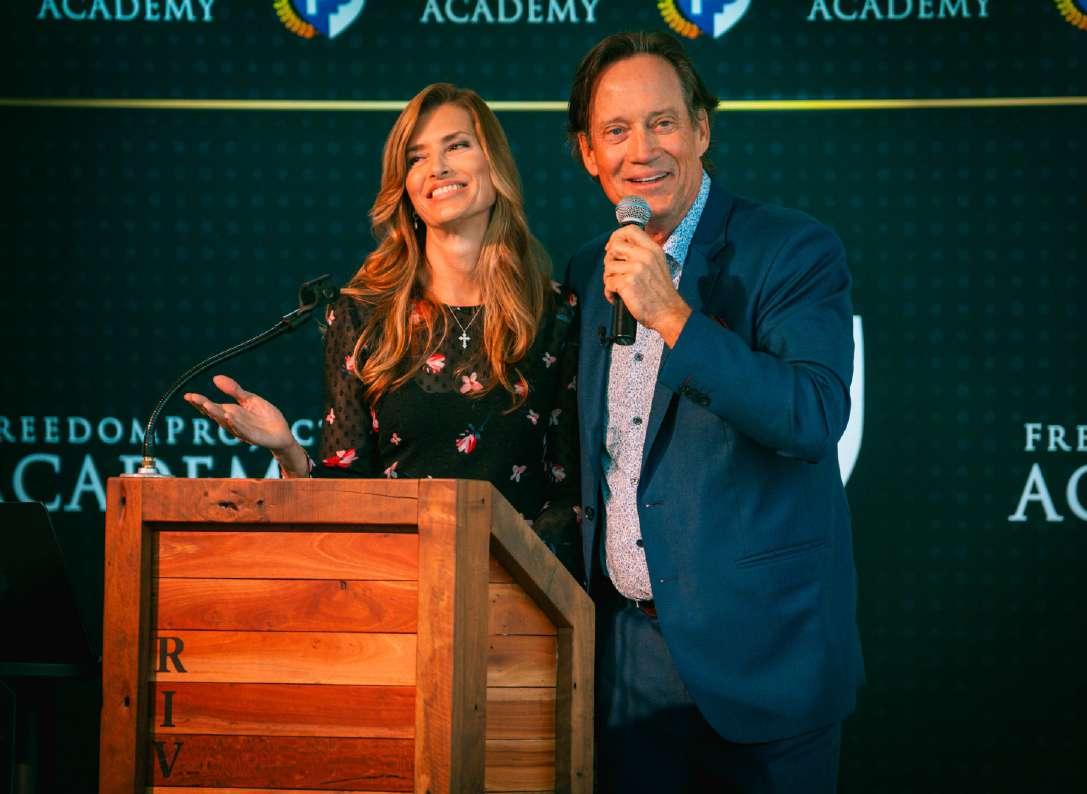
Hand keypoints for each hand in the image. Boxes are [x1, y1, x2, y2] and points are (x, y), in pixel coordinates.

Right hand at [184, 374, 295, 453]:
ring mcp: (243, 431)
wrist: (282, 432)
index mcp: (230, 413)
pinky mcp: (255, 438)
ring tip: (207, 404)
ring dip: (218, 414)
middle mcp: (233, 423)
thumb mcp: (249, 399)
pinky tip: (230, 415)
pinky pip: (244, 430)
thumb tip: (215, 378)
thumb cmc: (264, 416)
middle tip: (195, 399)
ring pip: (228, 423)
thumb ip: (234, 390)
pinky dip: (236, 423)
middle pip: (216, 415)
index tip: (188, 395)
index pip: (212, 407)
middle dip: (205, 407)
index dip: (199, 402)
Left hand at [603, 225, 691, 346]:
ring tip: (617, 288)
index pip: (630, 230)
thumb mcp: (658, 264)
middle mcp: (645, 256)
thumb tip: (618, 248)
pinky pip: (608, 283)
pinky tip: (617, 297)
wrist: (668, 313)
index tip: (612, 248)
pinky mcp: (627, 283)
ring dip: (609, 279)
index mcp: (653, 249)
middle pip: (614, 246)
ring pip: (608, 266)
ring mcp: (636, 269)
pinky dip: (609, 292)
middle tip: (613, 272)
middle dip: (609, 259)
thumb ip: (642, 254)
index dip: (616, 237)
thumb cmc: (661, 293)